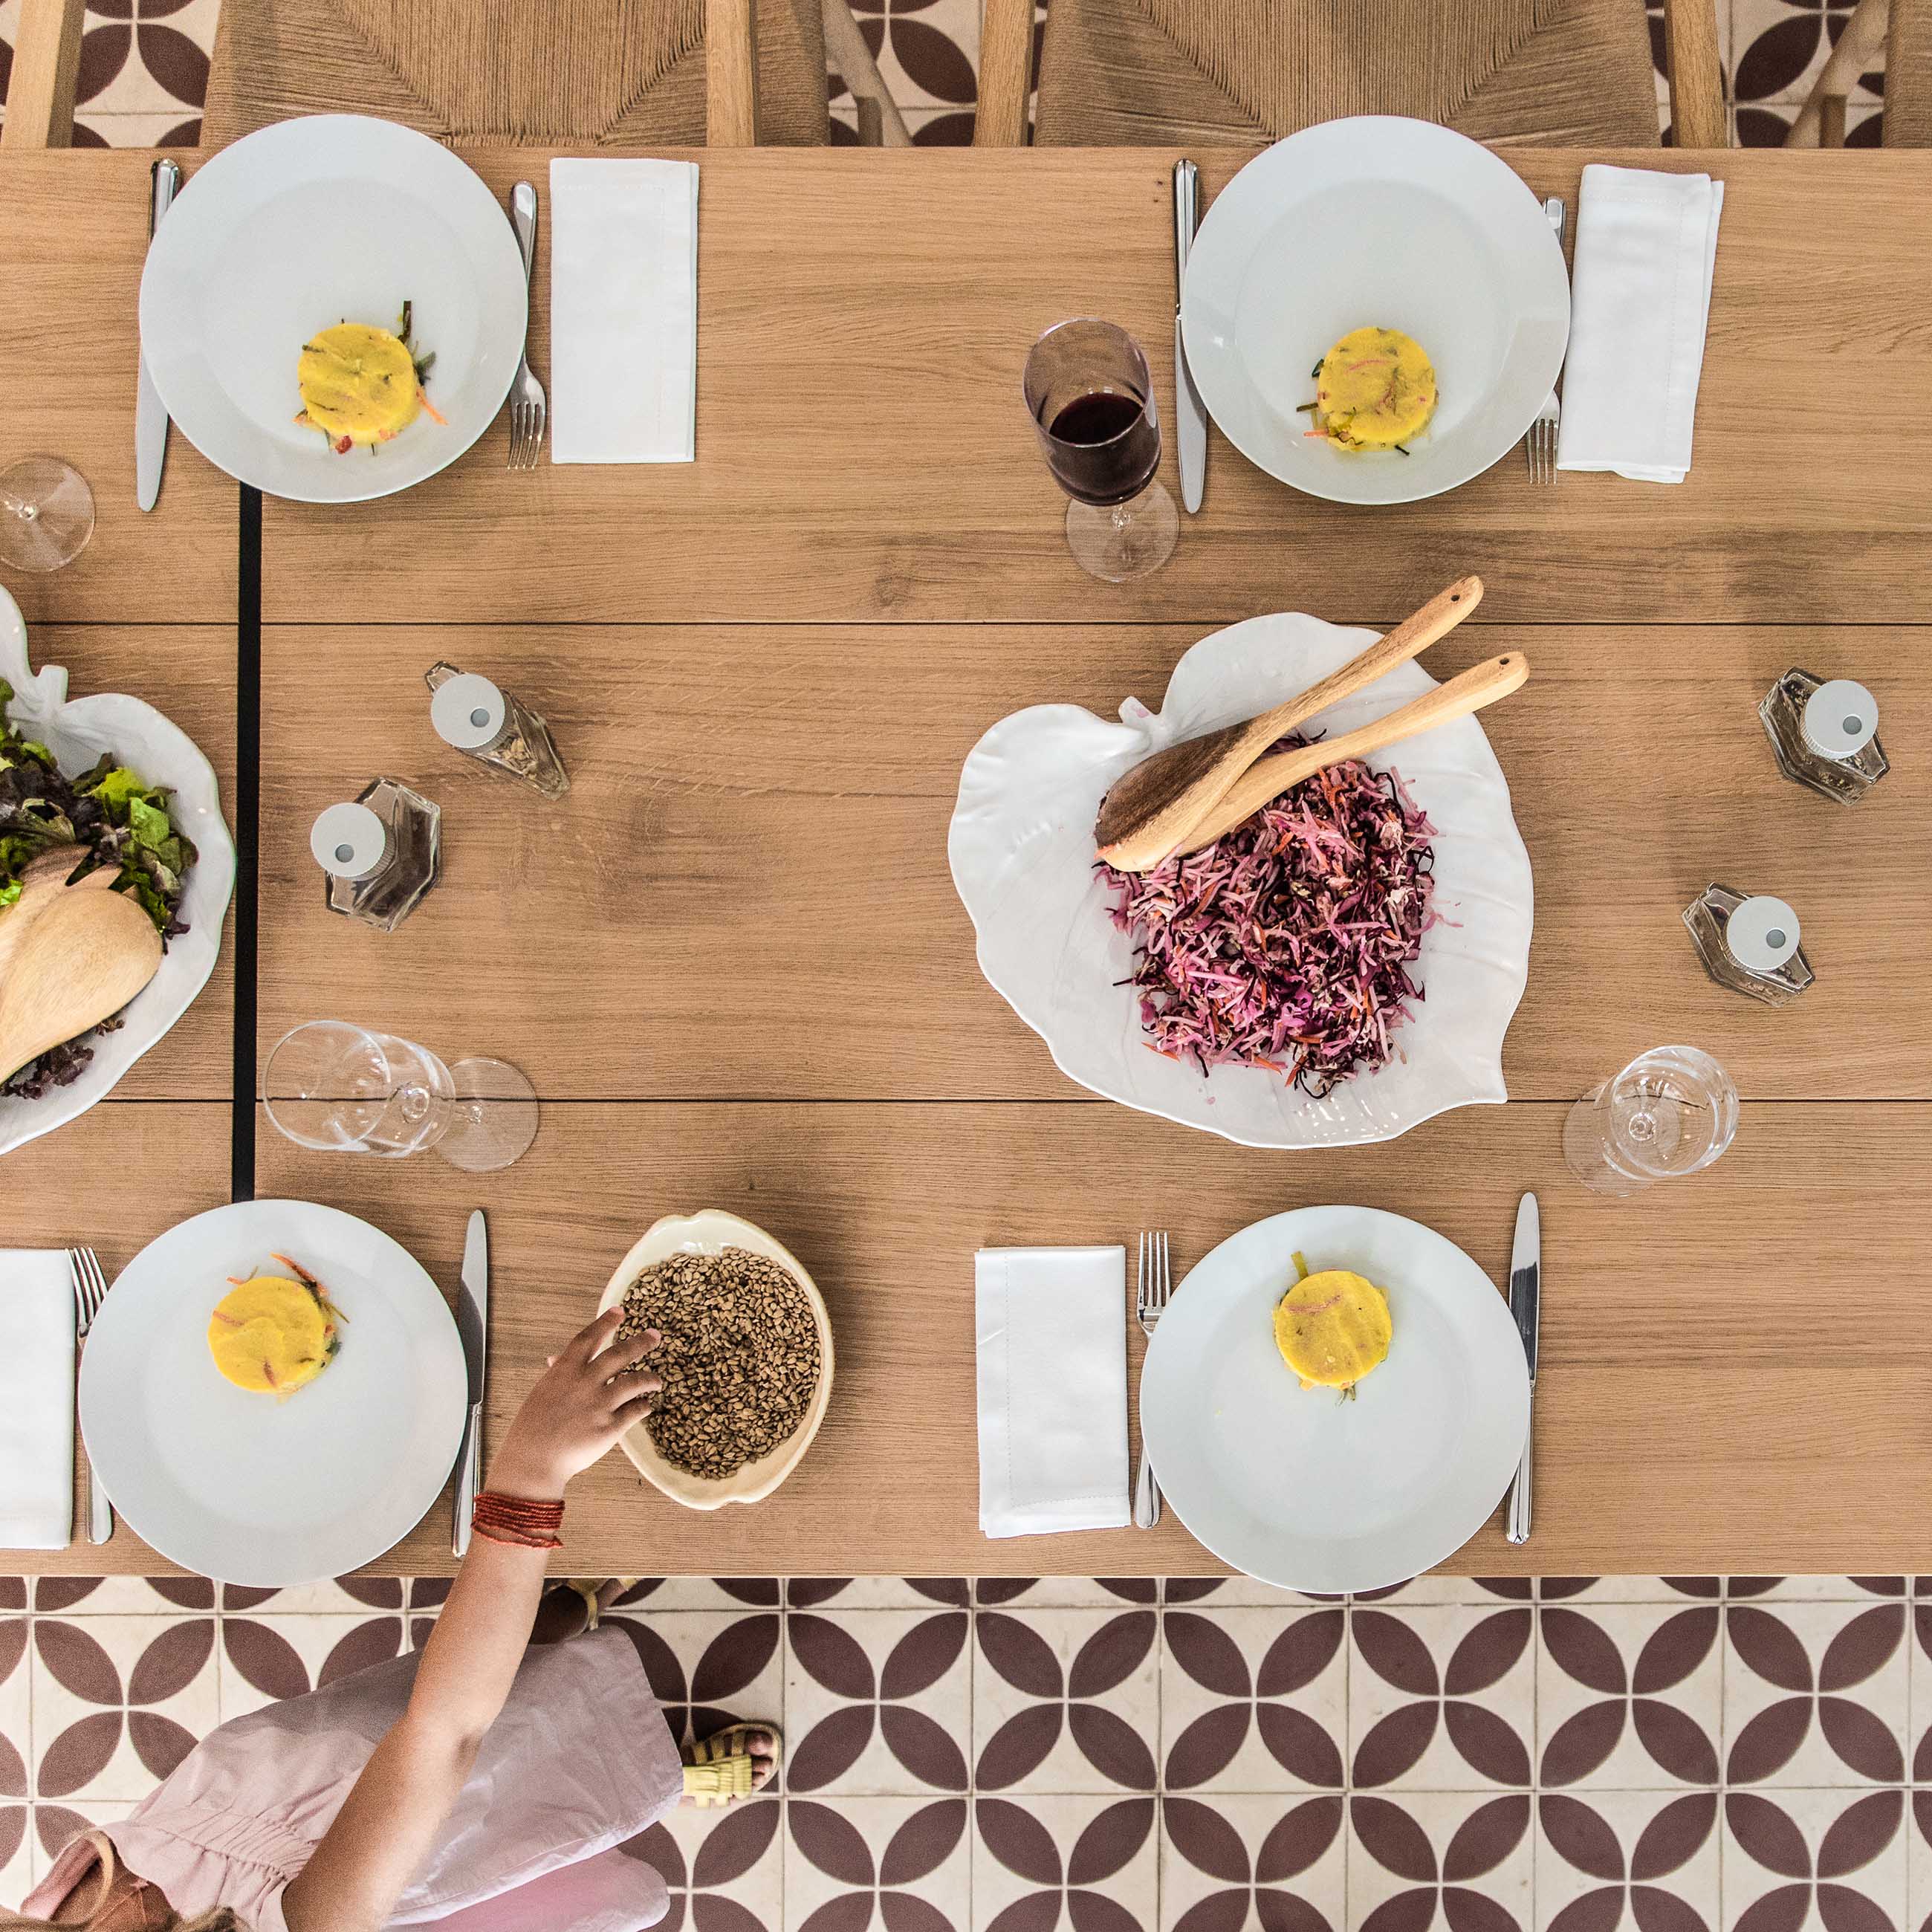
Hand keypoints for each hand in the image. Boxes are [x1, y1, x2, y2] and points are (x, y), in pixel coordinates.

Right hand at [487, 1306, 660, 1500]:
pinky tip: (647, 1405)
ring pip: (636, 1382)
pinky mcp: (611, 1428)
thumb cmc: (532, 1427)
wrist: (533, 1460)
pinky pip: (636, 1410)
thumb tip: (556, 1357)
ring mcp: (600, 1405)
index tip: (620, 1311)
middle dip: (641, 1342)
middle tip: (655, 1336)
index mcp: (565, 1371)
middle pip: (621, 1354)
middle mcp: (586, 1383)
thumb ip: (557, 1374)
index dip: (606, 1322)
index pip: (589, 1338)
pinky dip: (644, 1406)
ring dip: (650, 1379)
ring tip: (657, 1380)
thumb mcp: (542, 1392)